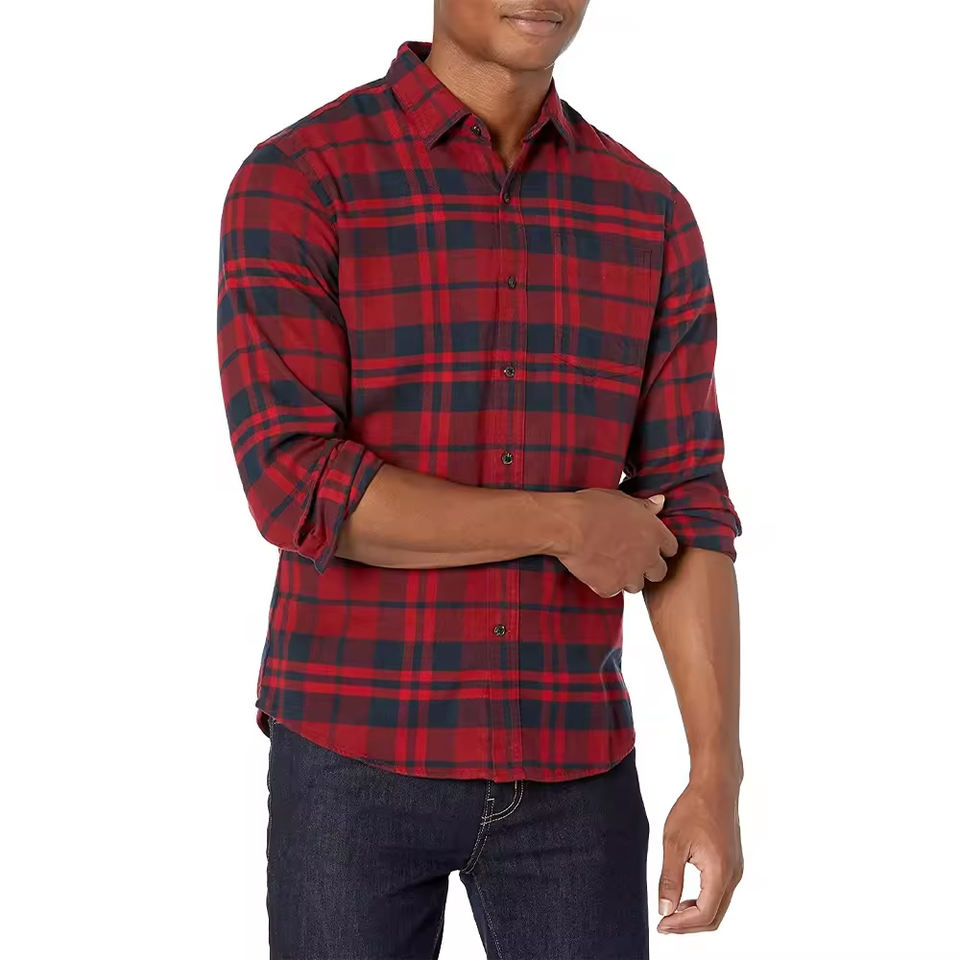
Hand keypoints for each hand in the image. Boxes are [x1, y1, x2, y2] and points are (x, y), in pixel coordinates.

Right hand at [553, 489, 677, 595]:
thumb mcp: (622, 499)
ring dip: (625, 578)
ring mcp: (630, 574)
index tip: (646, 545)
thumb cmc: (592, 507)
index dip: (658, 548)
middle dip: (646, 568)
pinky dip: (603, 584)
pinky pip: (610, 590)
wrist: (569, 526)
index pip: (671, 548)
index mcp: (654, 532)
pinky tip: (592, 570)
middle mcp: (647, 556)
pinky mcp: (611, 586)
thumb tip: (660, 502)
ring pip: (636, 585)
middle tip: (628, 559)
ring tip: (608, 565)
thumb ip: (644, 506)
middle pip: (658, 573)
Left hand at [657, 776, 742, 933]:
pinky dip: (703, 901)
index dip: (681, 925)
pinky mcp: (732, 863)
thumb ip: (670, 879)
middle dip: (688, 925)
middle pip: (714, 917)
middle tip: (664, 924)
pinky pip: (720, 893)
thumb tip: (665, 908)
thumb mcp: (674, 843)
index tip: (661, 924)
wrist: (715, 786)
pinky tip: (685, 896)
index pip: (704, 915)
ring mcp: (735, 870)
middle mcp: (732, 875)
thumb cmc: (695, 808)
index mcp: (719, 872)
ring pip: (718, 907)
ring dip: (696, 914)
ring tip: (671, 911)